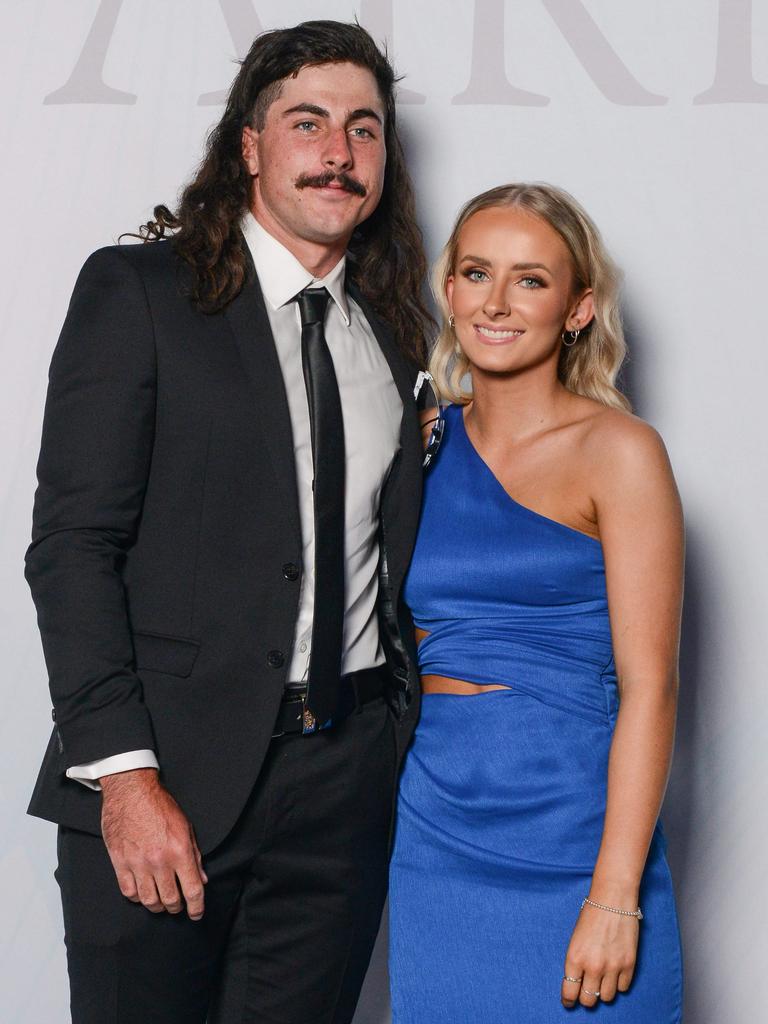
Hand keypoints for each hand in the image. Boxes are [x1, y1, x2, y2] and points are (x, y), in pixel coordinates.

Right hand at [100, 768, 207, 919]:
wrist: (131, 791)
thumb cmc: (160, 805)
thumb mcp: (186, 826)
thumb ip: (194, 855)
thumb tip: (200, 878)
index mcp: (179, 850)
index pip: (192, 889)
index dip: (197, 907)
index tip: (197, 913)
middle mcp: (159, 861)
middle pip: (170, 900)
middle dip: (177, 907)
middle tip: (179, 905)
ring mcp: (138, 864)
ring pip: (149, 900)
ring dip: (158, 906)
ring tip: (162, 902)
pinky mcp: (120, 863)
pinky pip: (129, 892)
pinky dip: (138, 897)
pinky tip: (143, 893)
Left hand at [561, 898, 638, 1008]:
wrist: (613, 899)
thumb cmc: (591, 914)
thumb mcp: (576, 939)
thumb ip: (577, 962)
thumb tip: (578, 982)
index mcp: (575, 958)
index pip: (569, 992)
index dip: (568, 1000)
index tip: (569, 1002)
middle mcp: (593, 966)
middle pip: (588, 1000)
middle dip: (586, 998)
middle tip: (586, 992)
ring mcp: (612, 967)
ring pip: (606, 997)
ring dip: (603, 992)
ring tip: (602, 982)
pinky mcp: (629, 964)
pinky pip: (623, 988)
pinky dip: (619, 984)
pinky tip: (615, 973)